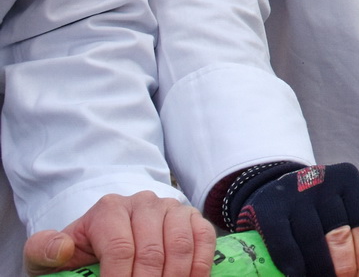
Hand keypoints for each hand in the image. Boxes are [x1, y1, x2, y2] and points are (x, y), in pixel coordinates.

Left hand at [25, 193, 214, 276]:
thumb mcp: (50, 256)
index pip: (120, 249)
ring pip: (180, 246)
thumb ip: (44, 250)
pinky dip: (199, 266)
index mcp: (108, 209)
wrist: (103, 239)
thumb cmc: (78, 254)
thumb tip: (62, 248)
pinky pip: (204, 238)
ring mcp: (171, 208)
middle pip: (152, 251)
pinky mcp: (191, 217)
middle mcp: (143, 202)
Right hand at [231, 165, 358, 276]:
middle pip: (339, 233)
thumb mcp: (352, 190)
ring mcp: (294, 195)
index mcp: (349, 179)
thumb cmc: (324, 199)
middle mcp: (322, 182)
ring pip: (312, 240)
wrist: (273, 190)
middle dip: (346, 267)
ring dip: (321, 270)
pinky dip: (293, 264)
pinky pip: (283, 241)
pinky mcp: (269, 209)